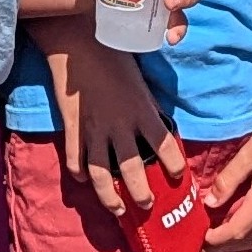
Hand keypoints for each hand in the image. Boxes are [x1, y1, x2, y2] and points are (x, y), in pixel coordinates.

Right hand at [47, 26, 189, 215]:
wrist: (78, 42)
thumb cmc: (115, 53)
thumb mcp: (140, 81)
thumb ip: (147, 106)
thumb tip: (157, 126)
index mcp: (142, 111)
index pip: (165, 147)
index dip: (174, 166)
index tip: (179, 177)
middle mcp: (119, 126)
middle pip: (133, 170)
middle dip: (142, 194)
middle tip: (148, 205)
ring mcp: (94, 130)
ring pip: (102, 175)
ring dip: (110, 197)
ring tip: (118, 210)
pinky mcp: (72, 128)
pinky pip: (76, 160)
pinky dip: (80, 174)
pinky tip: (86, 181)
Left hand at [205, 101, 251, 251]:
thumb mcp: (250, 153)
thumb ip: (228, 180)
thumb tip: (209, 203)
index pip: (235, 232)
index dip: (216, 240)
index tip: (199, 239)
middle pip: (248, 241)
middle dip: (225, 246)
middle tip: (205, 246)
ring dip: (242, 245)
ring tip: (224, 243)